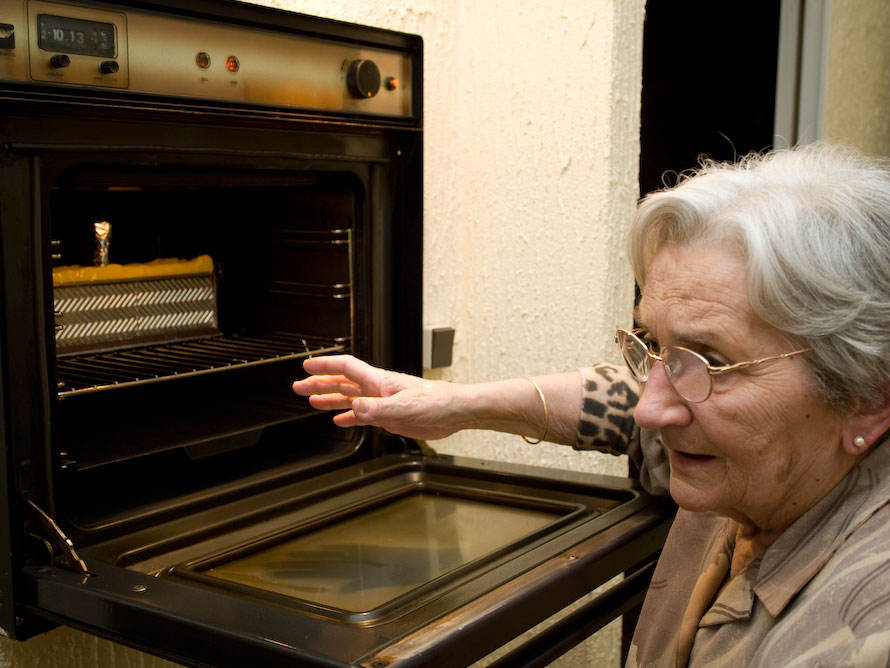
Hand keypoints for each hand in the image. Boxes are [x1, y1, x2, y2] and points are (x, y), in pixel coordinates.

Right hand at [292, 354, 462, 439]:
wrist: (454, 412)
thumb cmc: (436, 402)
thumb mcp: (404, 407)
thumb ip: (377, 409)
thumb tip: (353, 408)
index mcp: (379, 382)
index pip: (347, 368)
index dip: (326, 366)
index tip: (307, 366)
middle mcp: (377, 390)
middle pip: (342, 383)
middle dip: (320, 383)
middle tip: (298, 386)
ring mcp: (382, 403)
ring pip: (349, 398)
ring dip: (330, 399)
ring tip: (311, 400)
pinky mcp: (389, 416)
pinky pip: (362, 415)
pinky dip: (349, 417)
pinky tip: (339, 420)